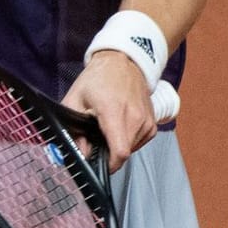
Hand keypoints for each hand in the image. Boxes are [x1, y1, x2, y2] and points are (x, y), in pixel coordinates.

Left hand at [61, 51, 157, 170]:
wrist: (122, 62)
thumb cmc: (97, 79)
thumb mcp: (75, 100)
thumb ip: (75, 130)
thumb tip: (82, 154)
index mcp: (115, 112)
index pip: (120, 152)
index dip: (108, 165)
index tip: (97, 164)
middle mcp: (136, 118)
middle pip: (124, 152)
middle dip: (108, 153)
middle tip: (95, 138)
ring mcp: (147, 121)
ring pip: (131, 149)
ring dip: (118, 145)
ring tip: (107, 127)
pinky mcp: (152, 124)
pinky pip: (139, 142)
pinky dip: (128, 139)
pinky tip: (119, 126)